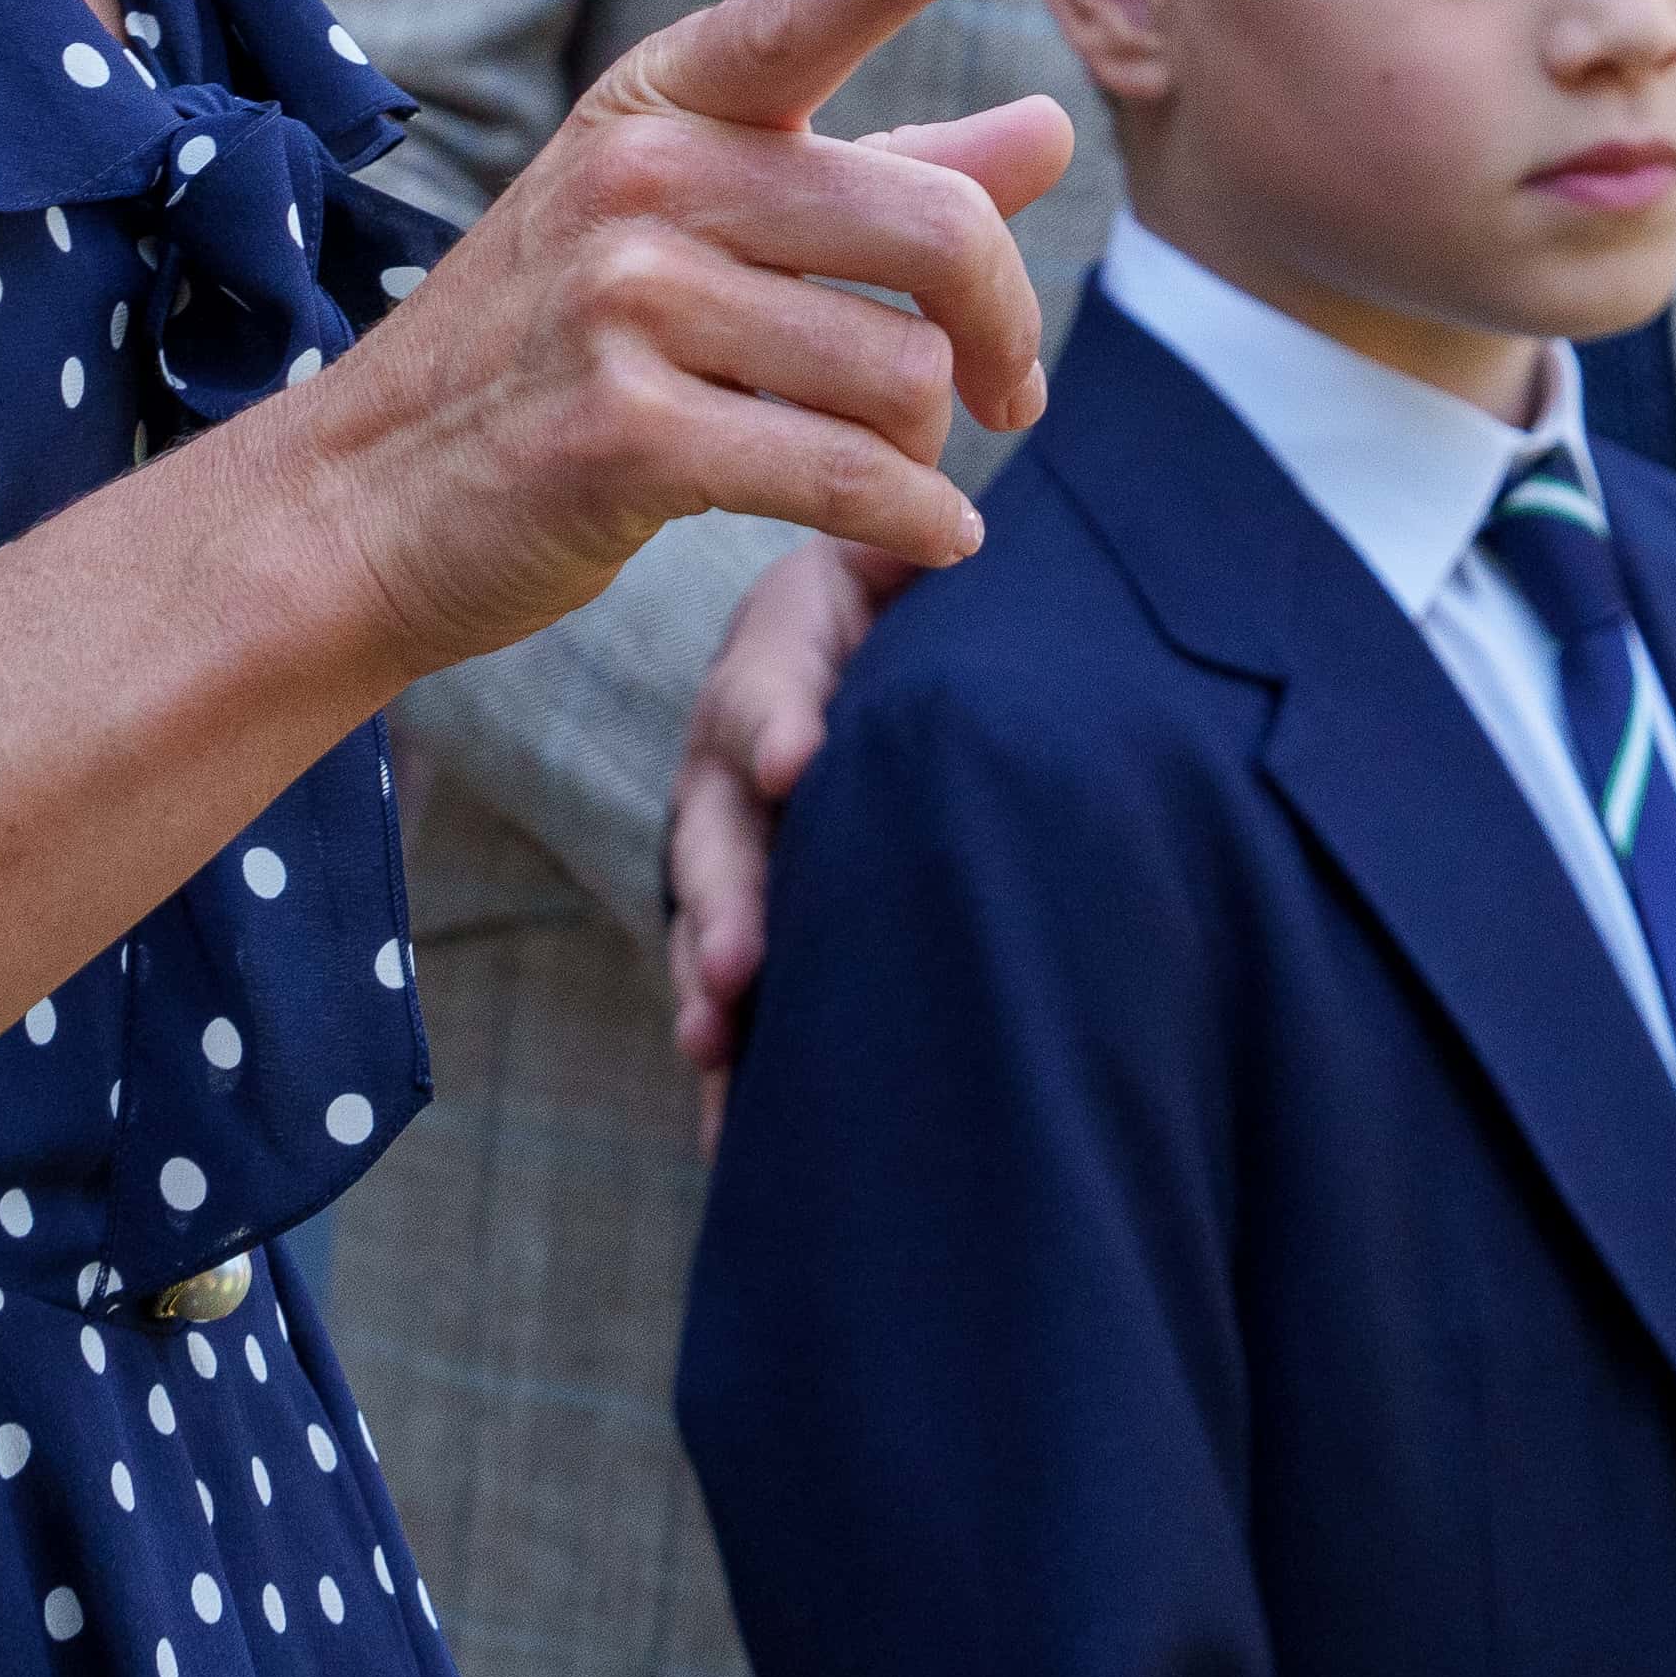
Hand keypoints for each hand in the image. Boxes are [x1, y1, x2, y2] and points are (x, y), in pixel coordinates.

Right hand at [263, 0, 1072, 695]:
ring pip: (902, 370)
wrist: (359, 503)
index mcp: (663, 104)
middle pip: (933, 226)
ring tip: (889, 461)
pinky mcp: (626, 435)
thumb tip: (1049, 130)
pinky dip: (915, 517)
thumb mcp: (693, 227)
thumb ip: (879, 172)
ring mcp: (624, 303)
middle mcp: (643, 179)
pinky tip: (937, 534)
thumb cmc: (552, 351)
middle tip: (1013, 387)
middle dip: (1004, 324)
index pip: (795, 20)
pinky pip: (846, 474)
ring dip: (928, 440)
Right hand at [670, 527, 920, 1106]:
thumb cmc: (908, 595)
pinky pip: (726, 986)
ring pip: (708, 916)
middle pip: (721, 826)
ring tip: (715, 1044)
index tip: (797, 765)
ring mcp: (731, 839)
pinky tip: (729, 1132)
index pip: (769, 686)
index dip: (781, 723)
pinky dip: (731, 1058)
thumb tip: (966, 544)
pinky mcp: (744, 913)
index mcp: (779, 653)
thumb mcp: (900, 557)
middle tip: (738, 964)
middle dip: (730, 898)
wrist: (882, 640)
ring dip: (711, 983)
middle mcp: (737, 754)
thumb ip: (916, 562)